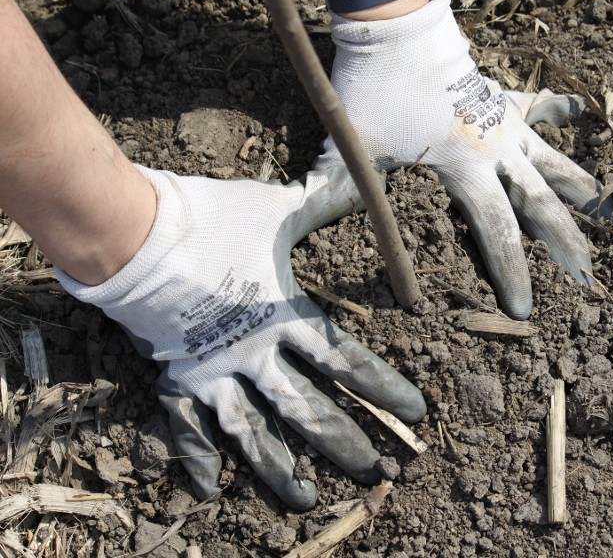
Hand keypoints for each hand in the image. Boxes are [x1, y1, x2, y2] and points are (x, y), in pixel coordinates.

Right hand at [57, 166, 425, 509]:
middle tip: (375, 472)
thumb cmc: (211, 219)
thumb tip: (359, 177)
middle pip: (308, 410)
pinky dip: (196, 459)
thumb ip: (321, 201)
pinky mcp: (175, 378)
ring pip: (254, 433)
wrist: (134, 234)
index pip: (347, 362)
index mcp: (285, 317)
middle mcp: (255, 355)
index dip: (384, 389)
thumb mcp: (276, 208)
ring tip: (308, 499)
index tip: (414, 413)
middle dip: (345, 443)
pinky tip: (208, 489)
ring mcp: (213, 372)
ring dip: (281, 469)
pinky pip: (185, 429)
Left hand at [317, 0, 612, 319]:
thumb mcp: (353, 147)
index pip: (497, 233)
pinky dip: (562, 112)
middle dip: (566, 245)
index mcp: (464, 170)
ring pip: (555, 162)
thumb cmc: (373, 88)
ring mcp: (506, 122)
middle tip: (587, 278)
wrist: (397, 25)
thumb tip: (301, 222)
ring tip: (609, 213)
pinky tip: (582, 114)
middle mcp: (497, 151)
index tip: (525, 309)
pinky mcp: (504, 99)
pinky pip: (541, 107)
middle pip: (542, 206)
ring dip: (582, 190)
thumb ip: (331, 191)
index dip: (513, 274)